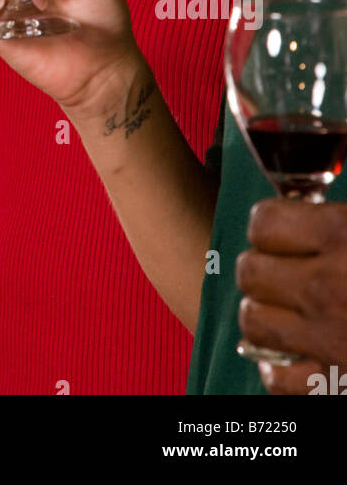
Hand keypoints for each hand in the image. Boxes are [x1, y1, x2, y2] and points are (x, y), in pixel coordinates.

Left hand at [236, 198, 346, 393]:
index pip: (264, 222)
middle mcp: (326, 288)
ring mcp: (329, 340)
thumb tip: (305, 204)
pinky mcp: (335, 383)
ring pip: (253, 322)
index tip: (283, 228)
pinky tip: (292, 353)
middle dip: (262, 266)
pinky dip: (277, 367)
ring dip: (263, 313)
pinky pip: (277, 378)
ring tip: (286, 308)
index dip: (270, 223)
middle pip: (250, 271)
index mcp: (341, 237)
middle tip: (285, 267)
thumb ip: (334, 219)